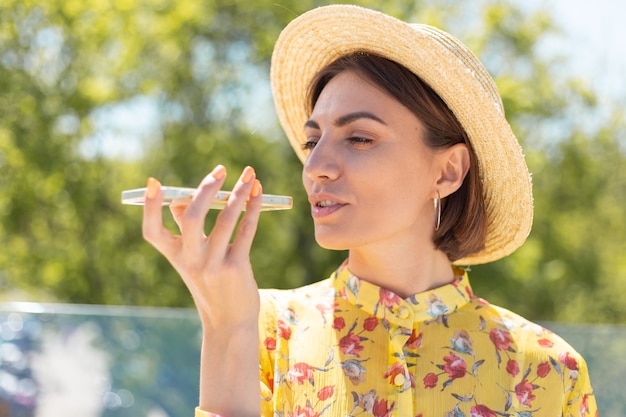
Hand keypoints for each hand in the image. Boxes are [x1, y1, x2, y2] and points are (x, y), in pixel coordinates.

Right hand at [142, 165, 262, 329]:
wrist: (229, 322)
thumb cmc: (211, 285)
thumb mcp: (193, 261)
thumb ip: (186, 231)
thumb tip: (180, 200)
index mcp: (175, 256)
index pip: (152, 232)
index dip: (150, 208)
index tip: (154, 182)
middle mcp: (191, 260)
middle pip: (193, 217)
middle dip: (207, 189)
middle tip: (221, 170)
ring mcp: (214, 265)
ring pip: (226, 219)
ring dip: (239, 192)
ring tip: (249, 174)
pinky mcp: (237, 267)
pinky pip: (246, 230)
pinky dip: (253, 208)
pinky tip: (258, 193)